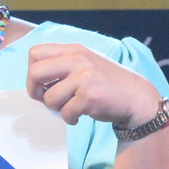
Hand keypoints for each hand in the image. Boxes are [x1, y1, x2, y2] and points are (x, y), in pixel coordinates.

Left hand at [27, 42, 166, 130]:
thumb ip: (62, 65)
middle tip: (46, 99)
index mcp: (73, 50)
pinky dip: (70, 118)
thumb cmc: (107, 83)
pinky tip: (81, 115)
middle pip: (35, 73)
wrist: (136, 97)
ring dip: (57, 108)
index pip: (35, 53)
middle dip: (35, 90)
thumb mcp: (85, 63)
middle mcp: (77, 60)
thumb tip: (35, 81)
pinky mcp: (89, 97)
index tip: (42, 84)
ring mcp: (84, 78)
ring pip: (49, 98)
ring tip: (71, 107)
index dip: (32, 72)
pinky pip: (66, 113)